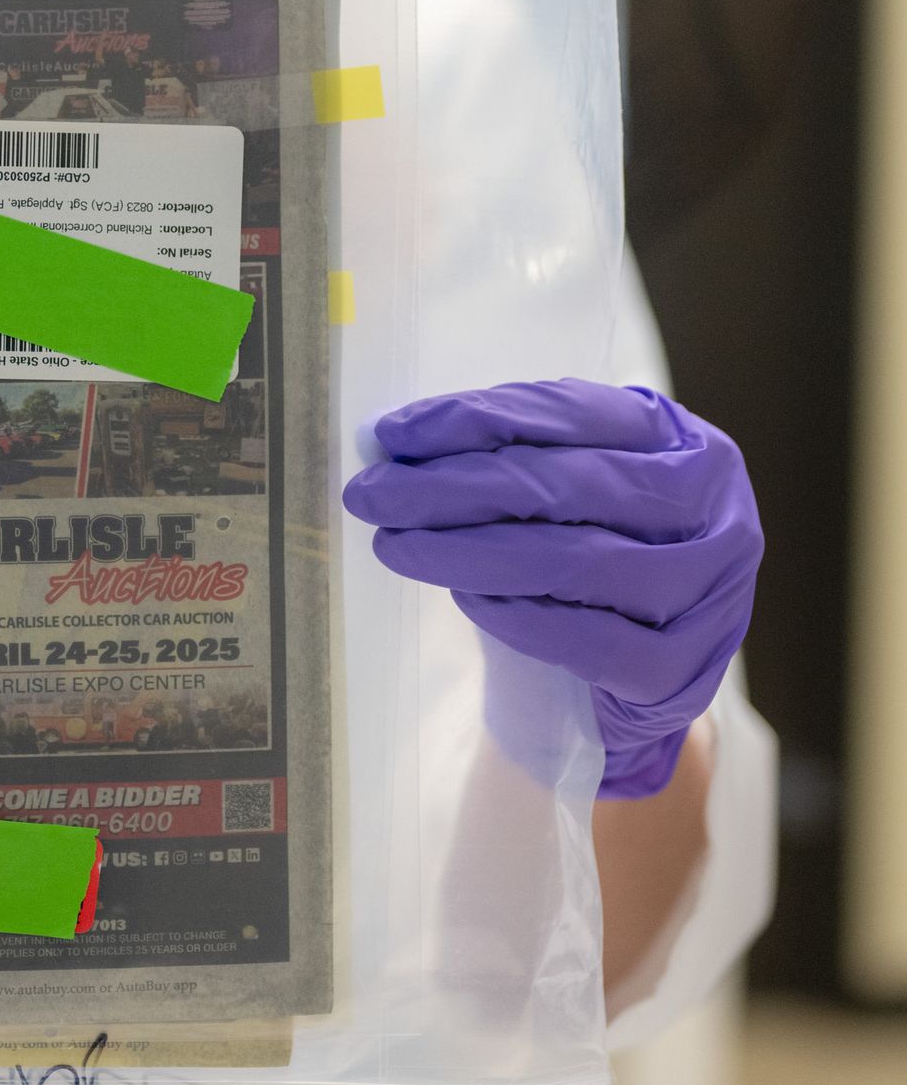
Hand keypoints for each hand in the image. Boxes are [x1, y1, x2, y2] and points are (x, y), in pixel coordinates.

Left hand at [342, 379, 761, 796]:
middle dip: (454, 487)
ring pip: (576, 563)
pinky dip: (519, 619)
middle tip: (373, 494)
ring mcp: (707, 592)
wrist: (649, 669)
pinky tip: (467, 600)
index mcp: (683, 441)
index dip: (477, 417)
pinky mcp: (681, 671)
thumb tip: (402, 443)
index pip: (572, 413)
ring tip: (397, 546)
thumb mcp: (581, 488)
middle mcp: (711, 510)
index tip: (395, 434)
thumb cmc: (601, 551)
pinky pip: (588, 642)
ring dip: (470, 552)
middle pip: (565, 487)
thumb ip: (518, 455)